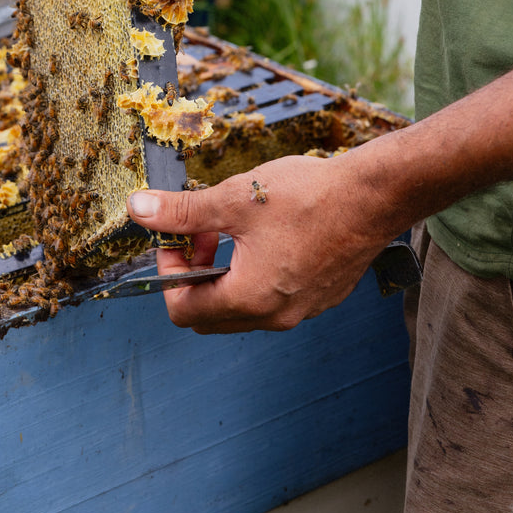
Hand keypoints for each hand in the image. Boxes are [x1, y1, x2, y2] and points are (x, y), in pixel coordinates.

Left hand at [127, 153, 392, 333]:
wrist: (373, 196)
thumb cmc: (307, 196)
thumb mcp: (233, 198)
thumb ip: (182, 211)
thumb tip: (138, 209)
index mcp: (249, 299)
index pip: (184, 310)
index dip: (169, 272)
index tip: (176, 237)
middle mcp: (275, 316)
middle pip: (210, 316)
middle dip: (194, 274)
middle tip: (200, 233)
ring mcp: (301, 311)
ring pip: (242, 307)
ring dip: (224, 273)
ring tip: (232, 228)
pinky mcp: (320, 297)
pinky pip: (272, 299)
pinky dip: (255, 274)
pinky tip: (265, 234)